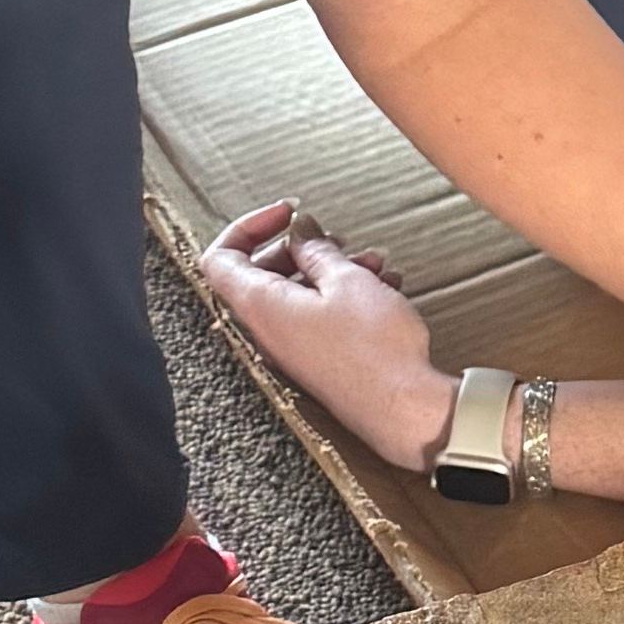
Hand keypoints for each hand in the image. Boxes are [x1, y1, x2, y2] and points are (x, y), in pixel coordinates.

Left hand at [200, 197, 452, 465]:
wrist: (403, 409)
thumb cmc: (374, 346)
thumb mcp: (347, 280)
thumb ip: (316, 249)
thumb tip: (299, 230)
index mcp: (260, 306)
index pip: (220, 258)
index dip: (249, 226)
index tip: (289, 214)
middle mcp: (267, 330)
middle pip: (262, 272)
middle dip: (302, 247)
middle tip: (339, 240)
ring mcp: (291, 348)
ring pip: (297, 293)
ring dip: (332, 270)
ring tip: (375, 263)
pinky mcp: (317, 361)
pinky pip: (317, 317)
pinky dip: (344, 295)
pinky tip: (385, 288)